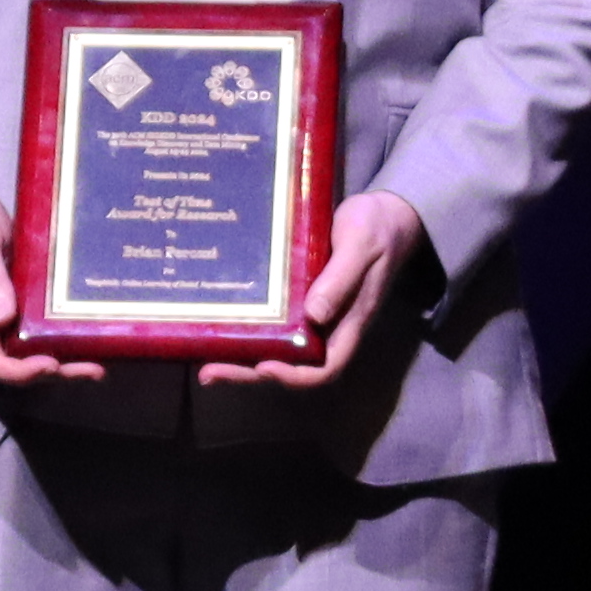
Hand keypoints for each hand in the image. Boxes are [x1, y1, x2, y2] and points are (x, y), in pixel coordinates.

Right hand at [0, 178, 94, 391]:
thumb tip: (4, 320)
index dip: (18, 371)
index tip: (50, 364)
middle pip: (9, 362)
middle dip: (48, 372)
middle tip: (92, 369)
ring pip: (23, 351)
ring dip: (59, 361)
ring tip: (96, 363)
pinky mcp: (9, 303)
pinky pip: (31, 330)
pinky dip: (56, 338)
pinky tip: (85, 336)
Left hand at [203, 187, 428, 392]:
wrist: (386, 214)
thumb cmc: (376, 227)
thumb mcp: (361, 245)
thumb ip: (340, 278)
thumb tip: (314, 316)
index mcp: (349, 322)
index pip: (324, 368)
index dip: (294, 376)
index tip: (264, 367)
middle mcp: (329, 327)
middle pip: (290, 367)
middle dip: (250, 373)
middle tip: (210, 372)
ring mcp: (314, 315)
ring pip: (277, 350)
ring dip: (243, 359)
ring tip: (205, 360)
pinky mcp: (301, 299)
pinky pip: (274, 325)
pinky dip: (248, 332)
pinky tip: (220, 326)